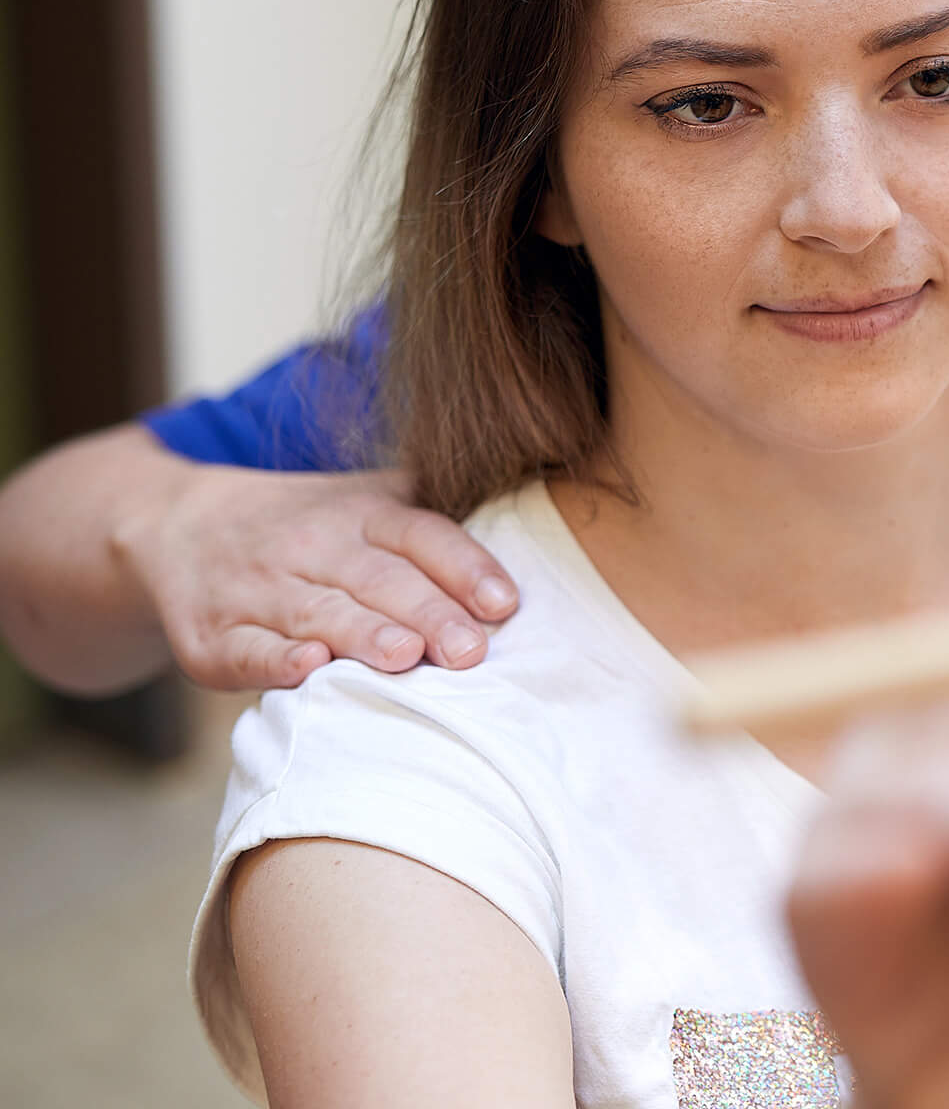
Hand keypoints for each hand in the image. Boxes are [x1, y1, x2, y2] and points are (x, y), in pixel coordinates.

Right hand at [112, 464, 516, 690]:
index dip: (465, 566)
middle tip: (472, 651)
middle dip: (429, 614)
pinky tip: (308, 668)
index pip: (422, 535)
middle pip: (379, 580)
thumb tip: (554, 492)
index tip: (504, 603)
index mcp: (363, 513)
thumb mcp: (373, 497)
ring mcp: (261, 590)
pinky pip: (248, 647)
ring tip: (406, 658)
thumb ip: (442, 507)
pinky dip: (275, 659)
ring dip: (363, 636)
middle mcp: (314, 545)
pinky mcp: (215, 637)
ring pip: (319, 613)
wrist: (181, 524)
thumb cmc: (312, 524)